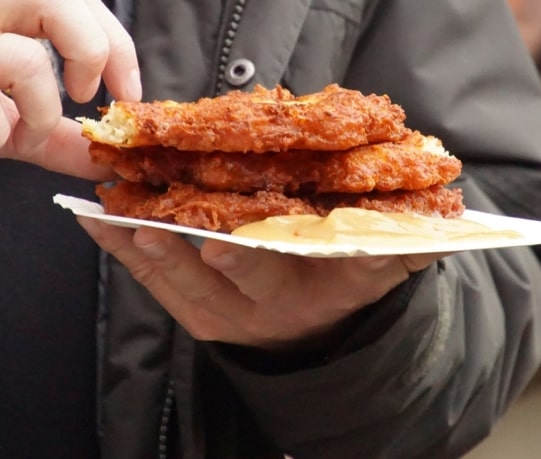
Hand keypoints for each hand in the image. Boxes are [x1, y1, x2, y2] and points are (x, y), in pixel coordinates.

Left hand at [79, 218, 447, 349]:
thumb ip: (409, 248)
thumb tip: (444, 224)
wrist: (319, 329)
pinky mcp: (193, 310)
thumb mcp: (385, 267)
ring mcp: (222, 312)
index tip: (225, 243)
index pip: (280, 271)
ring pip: (175, 280)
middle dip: (181, 253)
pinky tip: (95, 218)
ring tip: (107, 210)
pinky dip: (122, 250)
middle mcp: (261, 309)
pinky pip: (152, 281)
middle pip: (216, 280)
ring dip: (139, 244)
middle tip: (148, 224)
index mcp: (310, 289)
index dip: (250, 259)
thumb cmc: (350, 274)